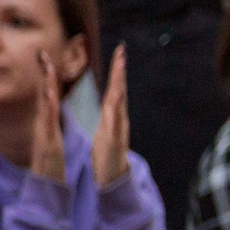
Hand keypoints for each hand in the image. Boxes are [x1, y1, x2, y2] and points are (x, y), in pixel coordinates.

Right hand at [29, 52, 68, 184]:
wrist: (46, 186)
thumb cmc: (49, 165)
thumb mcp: (48, 141)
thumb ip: (47, 128)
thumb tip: (46, 117)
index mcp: (47, 123)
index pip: (47, 95)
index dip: (47, 76)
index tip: (46, 58)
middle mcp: (43, 124)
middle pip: (43, 94)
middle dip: (43, 73)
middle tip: (42, 53)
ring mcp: (44, 132)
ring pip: (45, 104)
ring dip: (45, 85)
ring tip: (46, 66)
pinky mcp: (47, 142)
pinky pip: (48, 121)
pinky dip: (48, 106)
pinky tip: (49, 93)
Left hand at [90, 46, 130, 188]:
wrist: (113, 178)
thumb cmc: (107, 155)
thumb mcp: (107, 130)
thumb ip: (111, 114)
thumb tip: (114, 100)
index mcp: (112, 116)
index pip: (114, 88)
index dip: (116, 71)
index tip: (119, 51)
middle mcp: (118, 119)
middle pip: (119, 91)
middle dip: (120, 71)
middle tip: (121, 51)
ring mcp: (118, 129)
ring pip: (119, 103)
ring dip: (119, 85)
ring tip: (119, 68)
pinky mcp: (114, 140)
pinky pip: (115, 122)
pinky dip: (116, 109)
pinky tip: (116, 98)